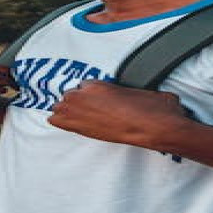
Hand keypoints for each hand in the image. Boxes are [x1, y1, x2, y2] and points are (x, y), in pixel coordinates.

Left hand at [48, 80, 189, 147]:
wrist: (153, 127)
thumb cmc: (151, 108)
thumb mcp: (138, 90)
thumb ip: (122, 91)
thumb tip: (124, 96)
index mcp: (98, 84)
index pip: (83, 84)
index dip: (90, 93)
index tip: (97, 99)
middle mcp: (86, 95)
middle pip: (69, 94)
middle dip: (78, 101)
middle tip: (91, 109)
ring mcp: (81, 112)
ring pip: (61, 107)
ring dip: (67, 110)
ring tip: (77, 116)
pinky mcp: (81, 128)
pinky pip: (59, 121)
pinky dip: (61, 122)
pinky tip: (63, 123)